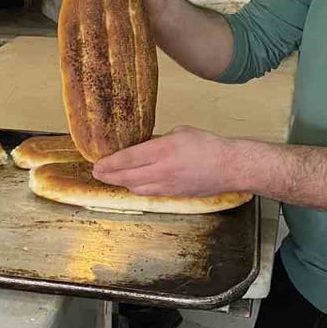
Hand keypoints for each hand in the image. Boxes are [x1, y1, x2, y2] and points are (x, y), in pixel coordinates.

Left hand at [92, 126, 240, 196]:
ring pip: (136, 188)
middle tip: (97, 172)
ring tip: (111, 177)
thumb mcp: (179, 132)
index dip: (109, 163)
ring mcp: (168, 185)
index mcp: (163, 150)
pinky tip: (132, 183)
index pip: (128, 158)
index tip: (97, 163)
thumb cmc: (208, 146)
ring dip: (121, 183)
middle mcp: (162, 170)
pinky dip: (137, 188)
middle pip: (127, 177)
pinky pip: (149, 193)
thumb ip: (158, 139)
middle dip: (108, 176)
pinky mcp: (174, 194)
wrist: (230, 167)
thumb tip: (144, 144)